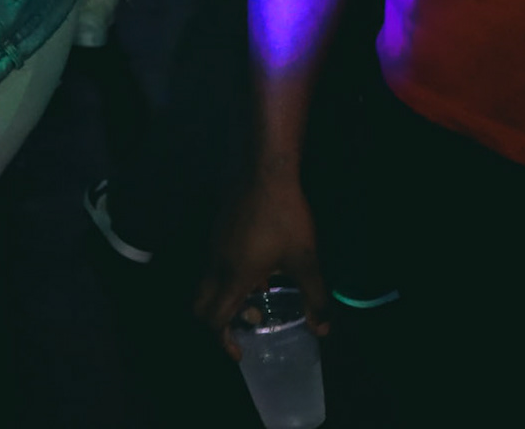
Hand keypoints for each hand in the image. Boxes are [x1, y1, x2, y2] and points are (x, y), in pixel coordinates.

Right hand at [196, 172, 329, 358]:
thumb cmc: (283, 218)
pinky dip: (229, 279)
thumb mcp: (306, 260)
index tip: (240, 352)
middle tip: (244, 329)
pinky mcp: (217, 232)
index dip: (223, 341)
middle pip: (200, 304)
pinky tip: (260, 270)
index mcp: (234, 277)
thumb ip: (315, 298)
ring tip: (260, 299)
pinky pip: (215, 266)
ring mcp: (213, 247)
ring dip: (226, 299)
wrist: (264, 172)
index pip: (213, 318)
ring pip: (208, 284)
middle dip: (217, 324)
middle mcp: (216, 265)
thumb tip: (323, 330)